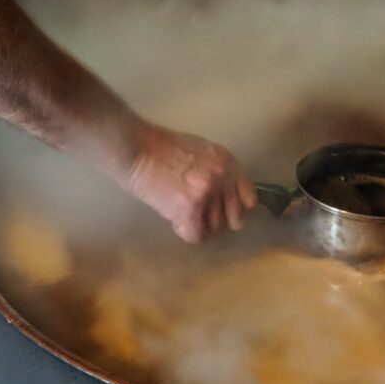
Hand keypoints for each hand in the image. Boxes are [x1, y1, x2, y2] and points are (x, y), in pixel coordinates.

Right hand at [125, 122, 256, 243]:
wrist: (134, 148)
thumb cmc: (160, 147)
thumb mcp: (201, 150)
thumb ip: (218, 171)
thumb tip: (225, 194)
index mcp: (228, 162)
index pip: (250, 199)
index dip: (236, 208)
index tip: (223, 209)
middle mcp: (222, 178)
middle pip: (236, 219)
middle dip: (219, 220)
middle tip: (200, 214)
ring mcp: (207, 193)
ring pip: (215, 229)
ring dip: (199, 225)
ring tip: (181, 211)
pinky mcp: (189, 208)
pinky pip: (198, 236)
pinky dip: (187, 233)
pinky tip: (176, 221)